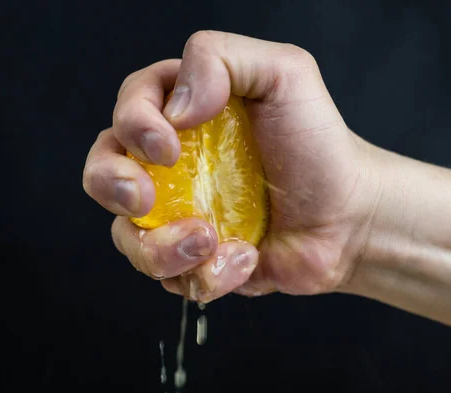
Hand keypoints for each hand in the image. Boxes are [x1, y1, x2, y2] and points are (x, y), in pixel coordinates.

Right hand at [83, 31, 377, 302]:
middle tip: (146, 200)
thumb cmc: (319, 147)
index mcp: (185, 113)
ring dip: (162, 248)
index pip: (128, 108)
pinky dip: (202, 274)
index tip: (169, 147)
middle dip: (112, 186)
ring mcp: (178, 213)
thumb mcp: (284, 75)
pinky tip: (244, 259)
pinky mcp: (192, 257)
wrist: (348, 219)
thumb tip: (173, 108)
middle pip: (103, 171)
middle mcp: (172, 164)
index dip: (132, 125)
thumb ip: (221, 58)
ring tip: (213, 242)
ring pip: (127, 236)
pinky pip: (167, 276)